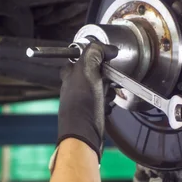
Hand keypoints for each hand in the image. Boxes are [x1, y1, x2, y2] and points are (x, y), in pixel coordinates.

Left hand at [58, 43, 113, 160]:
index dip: (95, 56)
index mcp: (69, 73)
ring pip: (99, 87)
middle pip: (93, 73)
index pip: (81, 57)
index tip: (106, 58)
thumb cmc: (82, 103)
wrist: (84, 133)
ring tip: (110, 93)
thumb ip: (95, 53)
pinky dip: (107, 102)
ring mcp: (81, 100)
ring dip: (108, 89)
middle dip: (106, 75)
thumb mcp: (88, 70)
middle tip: (111, 77)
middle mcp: (73, 86)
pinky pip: (102, 101)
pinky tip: (108, 105)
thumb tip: (108, 48)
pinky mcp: (89, 112)